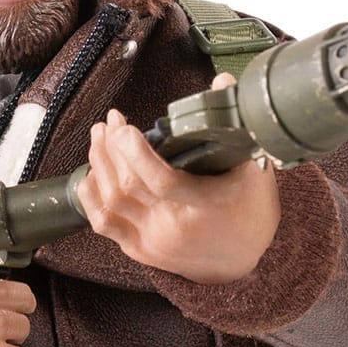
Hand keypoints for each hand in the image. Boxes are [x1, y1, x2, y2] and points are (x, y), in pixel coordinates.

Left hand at [76, 75, 280, 283]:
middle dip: (112, 146)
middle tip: (112, 120)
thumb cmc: (250, 212)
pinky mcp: (138, 250)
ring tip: (100, 136)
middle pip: (128, 186)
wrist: (240, 264)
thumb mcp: (255, 169)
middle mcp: (173, 228)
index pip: (161, 181)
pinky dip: (91, 194)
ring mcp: (151, 242)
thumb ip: (236, 125)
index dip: (136, 152)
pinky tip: (93, 170)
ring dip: (99, 163)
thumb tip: (223, 81)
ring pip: (110, 201)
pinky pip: (102, 222)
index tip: (125, 126)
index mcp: (203, 207)